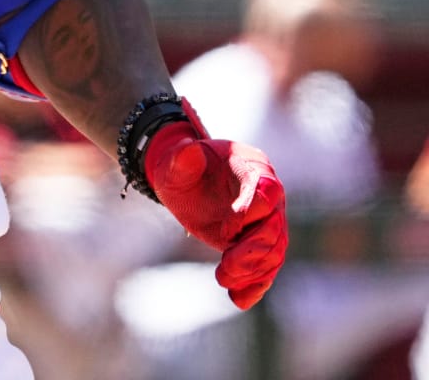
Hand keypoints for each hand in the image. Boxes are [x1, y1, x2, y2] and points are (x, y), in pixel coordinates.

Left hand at [144, 102, 287, 309]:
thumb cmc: (180, 167)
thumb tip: (190, 150)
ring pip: (274, 251)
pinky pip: (266, 265)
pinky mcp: (259, 242)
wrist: (183, 182)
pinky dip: (256, 284)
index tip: (224, 231)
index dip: (248, 215)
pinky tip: (239, 299)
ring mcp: (267, 219)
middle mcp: (268, 193)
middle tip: (224, 272)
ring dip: (253, 272)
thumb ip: (182, 159)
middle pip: (275, 228)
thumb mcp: (174, 163)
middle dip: (252, 253)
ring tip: (227, 284)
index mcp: (252, 165)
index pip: (266, 192)